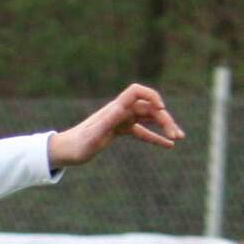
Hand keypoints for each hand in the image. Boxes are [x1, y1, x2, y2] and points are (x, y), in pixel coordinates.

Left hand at [48, 83, 183, 169]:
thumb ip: (108, 121)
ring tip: (179, 137)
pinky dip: (155, 137)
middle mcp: (120, 111)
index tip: (160, 108)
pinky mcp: (120, 131)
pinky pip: (142, 132)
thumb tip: (121, 108)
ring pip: (148, 120)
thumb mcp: (93, 136)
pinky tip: (169, 145)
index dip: (151, 96)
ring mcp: (121, 120)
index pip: (136, 91)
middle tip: (177, 135)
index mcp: (114, 109)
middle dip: (164, 119)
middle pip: (148, 108)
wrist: (65, 152)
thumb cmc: (77, 145)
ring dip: (165, 127)